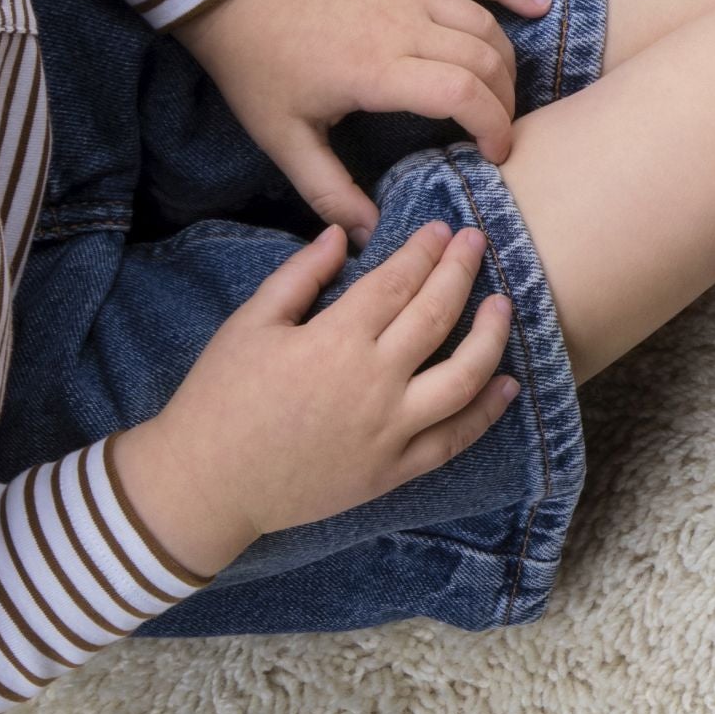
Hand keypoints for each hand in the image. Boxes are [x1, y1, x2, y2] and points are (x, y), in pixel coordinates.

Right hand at [108, 219, 517, 580]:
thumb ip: (299, 277)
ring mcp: (390, 429)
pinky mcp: (393, 470)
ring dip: (491, 336)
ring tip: (504, 306)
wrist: (207, 484)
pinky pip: (453, 440)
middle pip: (437, 316)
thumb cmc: (219, 398)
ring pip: (463, 377)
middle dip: (462, 271)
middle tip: (477, 242)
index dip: (424, 251)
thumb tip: (339, 235)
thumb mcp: (249, 325)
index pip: (397, 282)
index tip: (442, 229)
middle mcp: (374, 381)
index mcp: (335, 339)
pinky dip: (486, 412)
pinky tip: (507, 385)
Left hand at [179, 0, 553, 240]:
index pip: (463, 95)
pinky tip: (539, 5)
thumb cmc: (254, 62)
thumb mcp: (282, 137)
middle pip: (485, 60)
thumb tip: (368, 237)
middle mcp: (404, 23)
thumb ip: (329, 190)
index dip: (493, 127)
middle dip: (503, 102)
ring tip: (501, 93)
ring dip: (505, 60)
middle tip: (494, 132)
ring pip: (483, 23)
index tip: (496, 156)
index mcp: (377, 70)